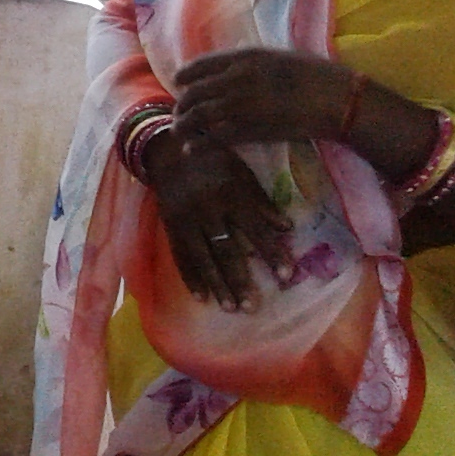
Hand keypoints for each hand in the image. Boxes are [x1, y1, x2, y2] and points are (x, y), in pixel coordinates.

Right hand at [143, 129, 292, 309]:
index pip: (256, 230)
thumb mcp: (242, 171)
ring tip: (228, 308)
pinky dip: (190, 276)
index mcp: (231, 195)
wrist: (167, 147)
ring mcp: (186, 219)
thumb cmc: (213, 157)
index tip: (286, 276)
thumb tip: (287, 227)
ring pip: (202, 257)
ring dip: (216, 284)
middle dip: (239, 280)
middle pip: (226, 250)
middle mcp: (208, 210)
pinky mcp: (170, 224)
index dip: (272, 253)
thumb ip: (262, 200)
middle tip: (251, 308)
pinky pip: (180, 254)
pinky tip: (200, 296)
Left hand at [175, 48, 356, 144]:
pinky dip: (200, 145)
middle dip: (182, 105)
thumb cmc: (316, 74)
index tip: (178, 82)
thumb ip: (250, 63)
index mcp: (244, 58)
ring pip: (199, 116)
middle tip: (179, 113)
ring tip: (180, 131)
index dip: (185, 76)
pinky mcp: (252, 130)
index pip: (200, 65)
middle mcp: (236, 80)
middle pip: (195, 93)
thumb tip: (230, 70)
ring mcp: (242, 105)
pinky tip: (191, 150)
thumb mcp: (277, 57)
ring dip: (184, 125)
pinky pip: (216, 138)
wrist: (337, 99)